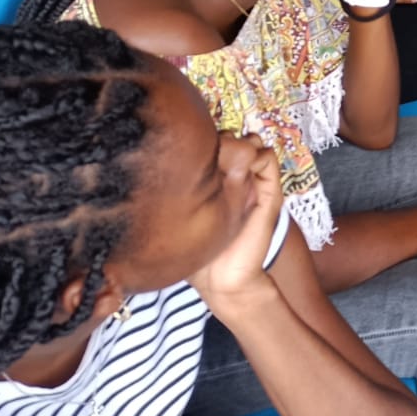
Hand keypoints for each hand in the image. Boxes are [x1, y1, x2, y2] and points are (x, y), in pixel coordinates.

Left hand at [188, 135, 283, 315]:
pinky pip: (268, 157)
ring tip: (220, 164)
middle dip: (219, 140)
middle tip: (202, 158)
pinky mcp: (269, 193)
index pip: (215, 140)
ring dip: (237, 145)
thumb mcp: (180, 215)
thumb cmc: (197, 252)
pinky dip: (254, 155)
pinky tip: (235, 173)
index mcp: (217, 179)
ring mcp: (254, 182)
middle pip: (234, 134)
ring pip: (253, 140)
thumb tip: (147, 165)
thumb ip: (174, 192)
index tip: (184, 150)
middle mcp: (238, 176)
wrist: (222, 281)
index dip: (202, 140)